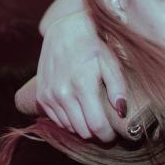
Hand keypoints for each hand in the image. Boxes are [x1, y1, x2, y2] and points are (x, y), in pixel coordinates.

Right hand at [36, 11, 125, 140]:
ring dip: (83, 126)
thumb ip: (118, 87)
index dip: (108, 135)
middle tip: (107, 125)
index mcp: (83, 86)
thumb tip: (122, 111)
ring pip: (69, 128)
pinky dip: (70, 120)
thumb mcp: (111, 62)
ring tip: (94, 115)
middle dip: (97, 132)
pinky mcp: (42, 96)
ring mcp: (50, 95)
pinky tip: (80, 110)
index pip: (96, 126)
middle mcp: (63, 93)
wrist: (66, 29)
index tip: (115, 134)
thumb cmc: (95, 45)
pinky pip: (57, 120)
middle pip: (83, 131)